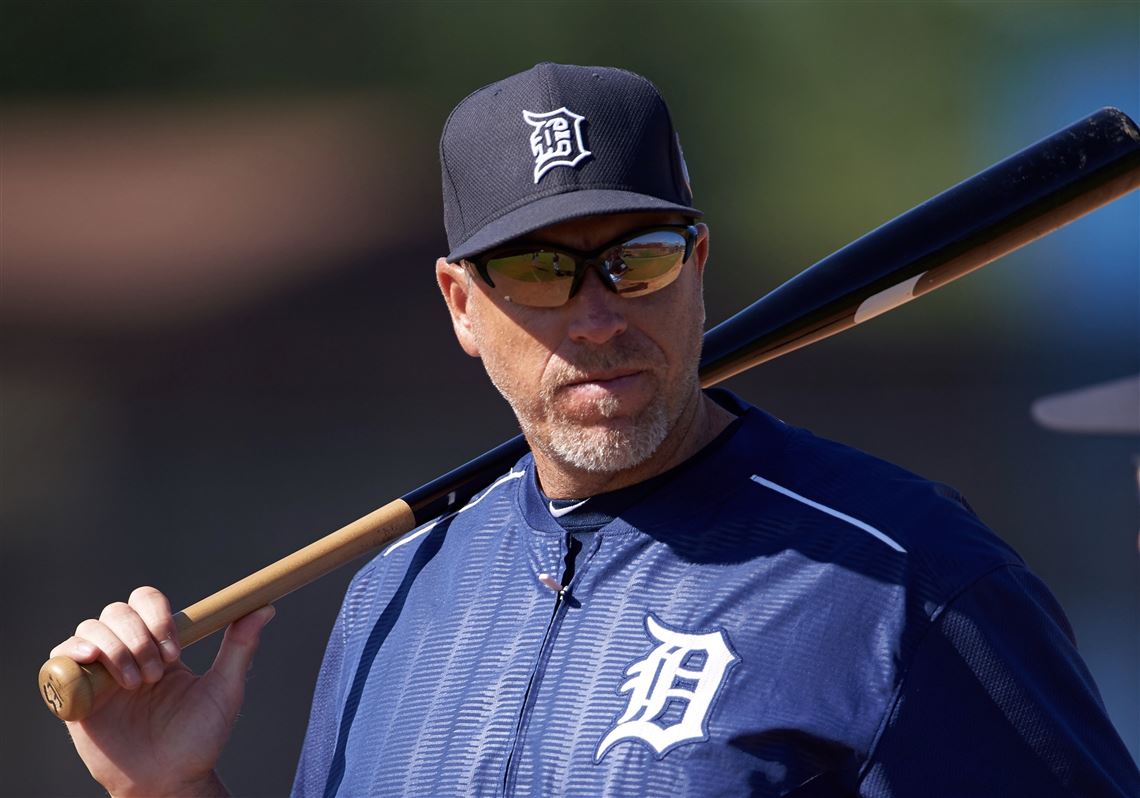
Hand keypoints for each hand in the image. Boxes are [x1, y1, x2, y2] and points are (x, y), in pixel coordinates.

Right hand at [49, 586, 274, 797]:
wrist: (168, 781)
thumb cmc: (199, 739)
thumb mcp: (224, 690)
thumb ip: (240, 647)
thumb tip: (263, 606)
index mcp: (161, 646)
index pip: (147, 601)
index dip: (158, 615)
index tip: (176, 650)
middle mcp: (128, 652)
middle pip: (118, 610)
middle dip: (138, 636)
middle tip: (157, 674)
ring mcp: (101, 672)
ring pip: (91, 628)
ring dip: (115, 649)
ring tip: (136, 685)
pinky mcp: (77, 695)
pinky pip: (59, 659)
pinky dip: (70, 652)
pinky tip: (91, 663)